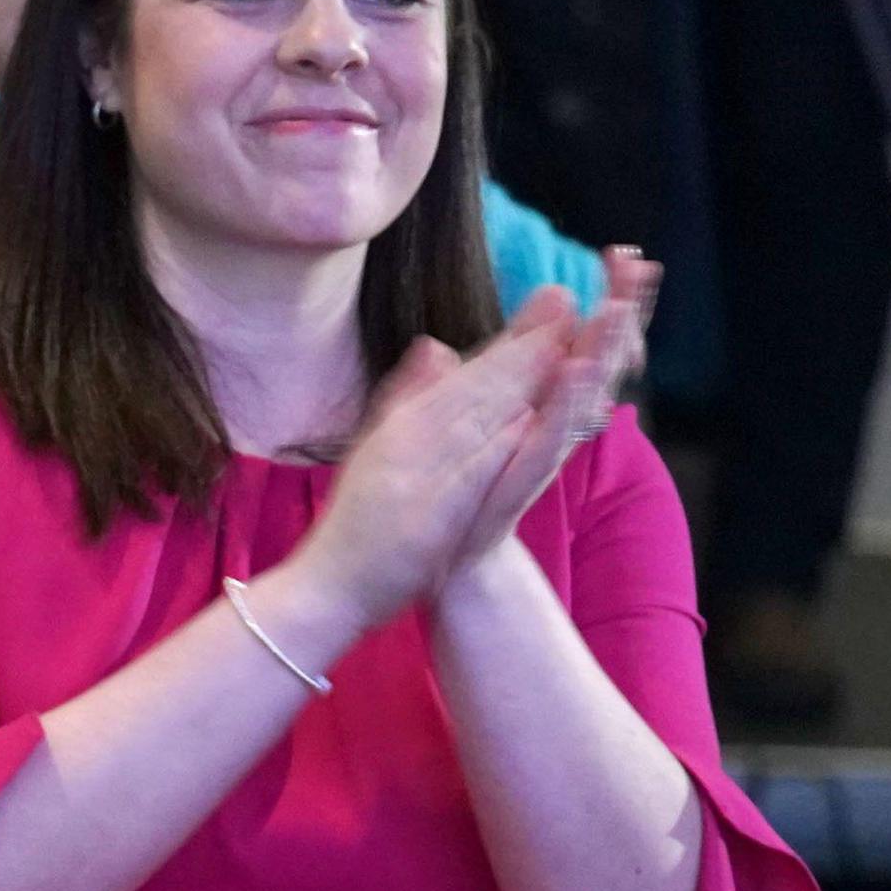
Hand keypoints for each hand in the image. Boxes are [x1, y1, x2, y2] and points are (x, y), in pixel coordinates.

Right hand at [278, 313, 569, 632]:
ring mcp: (412, 480)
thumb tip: (436, 345)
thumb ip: (409, 399)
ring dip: (515, 383)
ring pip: (472, 424)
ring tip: (559, 345)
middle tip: (566, 302)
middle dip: (522, 346)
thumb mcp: (379, 449)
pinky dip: (491, 449)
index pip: (464, 378)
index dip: (511, 339)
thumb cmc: (357, 526)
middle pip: (473, 390)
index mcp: (400, 428)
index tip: (551, 303)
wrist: (325, 588)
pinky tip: (522, 424)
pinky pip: (461, 478)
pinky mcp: (422, 519)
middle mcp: (404, 444)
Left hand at [443, 263, 654, 574]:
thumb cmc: (476, 484)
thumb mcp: (482, 408)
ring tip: (617, 307)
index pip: (584, 338)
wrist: (458, 557)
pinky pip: (552, 436)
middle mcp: (557, 421)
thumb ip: (502, 361)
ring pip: (584, 391)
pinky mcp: (526, 476)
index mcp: (546, 399)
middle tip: (640, 265)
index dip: (607, 299)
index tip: (625, 253)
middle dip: (619, 312)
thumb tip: (530, 312)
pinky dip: (565, 405)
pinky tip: (576, 371)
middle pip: (597, 356)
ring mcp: (546, 448)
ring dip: (600, 350)